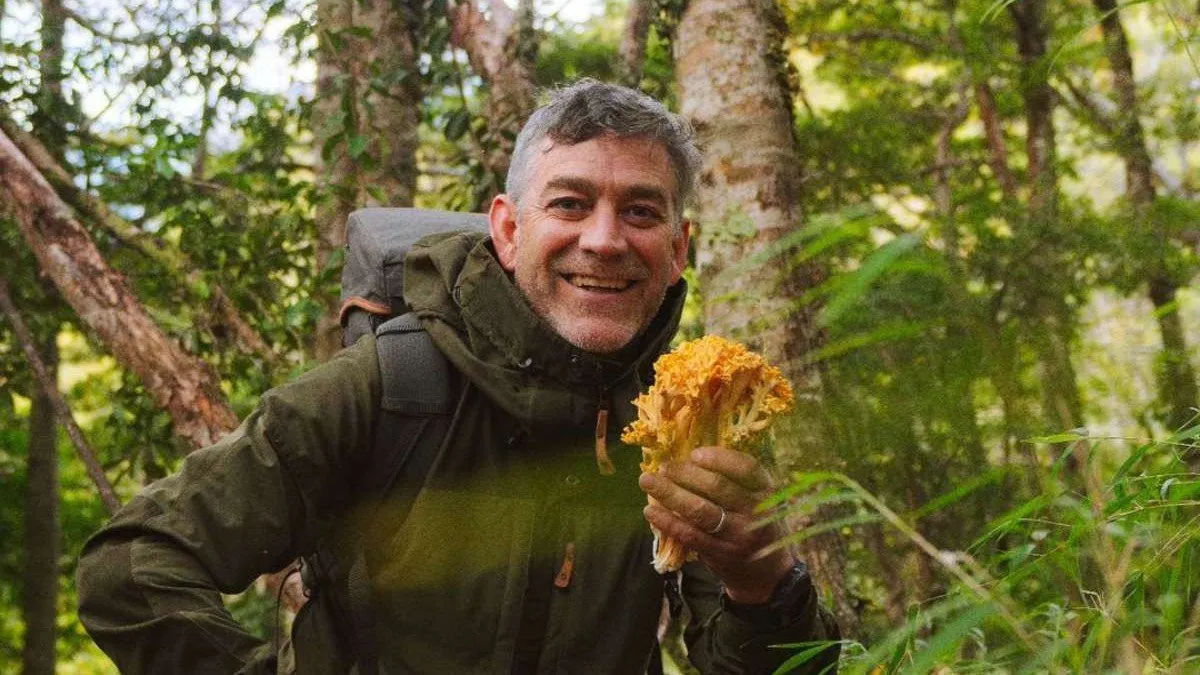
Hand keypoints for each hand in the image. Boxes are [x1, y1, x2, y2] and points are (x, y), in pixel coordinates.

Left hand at [639, 446, 793, 603]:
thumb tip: (689, 458)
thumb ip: (734, 480)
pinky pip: (689, 535)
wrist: (766, 573)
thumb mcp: (756, 499)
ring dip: (670, 493)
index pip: (746, 468)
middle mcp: (754, 512)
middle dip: (685, 473)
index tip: (694, 454)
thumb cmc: (754, 524)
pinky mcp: (719, 553)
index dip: (719, 458)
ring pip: (700, 510)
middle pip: (718, 487)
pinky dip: (668, 522)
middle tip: (663, 466)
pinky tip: (651, 511)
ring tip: (647, 481)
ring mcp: (736, 535)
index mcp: (765, 491)